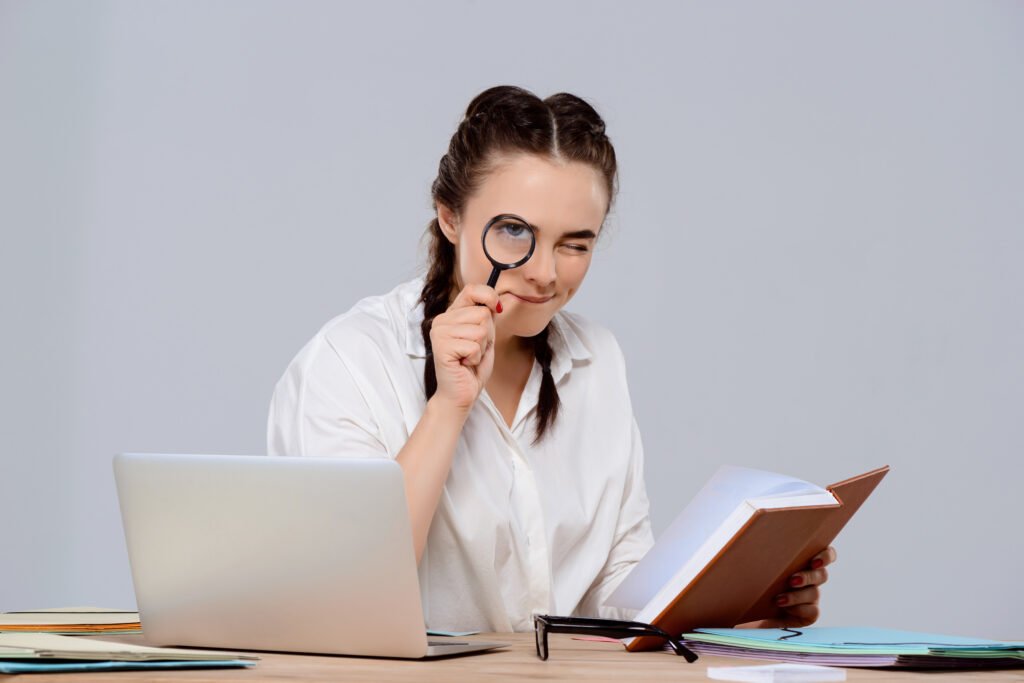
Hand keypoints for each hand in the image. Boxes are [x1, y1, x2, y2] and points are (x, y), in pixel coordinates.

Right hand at [428, 284, 498, 411]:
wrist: (461, 394)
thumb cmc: (472, 368)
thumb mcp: (485, 337)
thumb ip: (487, 318)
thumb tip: (497, 301)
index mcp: (452, 314)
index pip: (472, 290)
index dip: (489, 296)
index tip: (496, 308)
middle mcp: (442, 320)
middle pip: (482, 313)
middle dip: (487, 335)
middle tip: (474, 349)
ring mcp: (440, 332)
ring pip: (480, 330)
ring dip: (481, 348)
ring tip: (469, 357)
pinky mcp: (442, 346)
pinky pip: (474, 345)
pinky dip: (476, 357)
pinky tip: (464, 364)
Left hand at [740, 546, 836, 628]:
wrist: (752, 608)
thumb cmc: (756, 580)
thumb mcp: (759, 565)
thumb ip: (763, 552)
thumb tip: (750, 538)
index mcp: (804, 561)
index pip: (826, 554)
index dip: (826, 556)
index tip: (815, 561)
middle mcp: (811, 578)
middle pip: (822, 574)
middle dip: (808, 577)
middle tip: (792, 580)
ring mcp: (811, 596)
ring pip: (814, 593)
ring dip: (797, 595)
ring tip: (779, 598)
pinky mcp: (809, 613)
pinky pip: (812, 611)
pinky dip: (798, 609)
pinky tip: (784, 608)